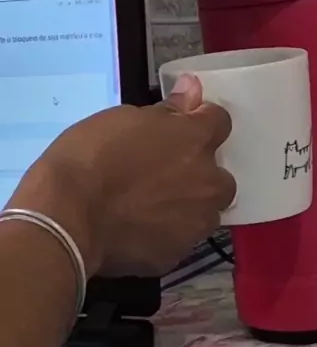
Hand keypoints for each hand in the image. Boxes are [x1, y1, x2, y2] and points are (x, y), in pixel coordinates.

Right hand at [8, 75, 235, 277]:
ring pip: (204, 212)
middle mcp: (207, 183)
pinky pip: (178, 239)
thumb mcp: (124, 118)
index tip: (180, 126)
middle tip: (162, 174)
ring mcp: (195, 224)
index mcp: (196, 142)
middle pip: (220, 177)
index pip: (220, 122)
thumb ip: (168, 110)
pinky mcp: (175, 256)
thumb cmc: (91, 157)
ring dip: (187, 207)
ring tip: (148, 206)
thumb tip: (192, 90)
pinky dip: (164, 234)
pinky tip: (135, 229)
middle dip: (200, 174)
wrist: (67, 216)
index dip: (200, 121)